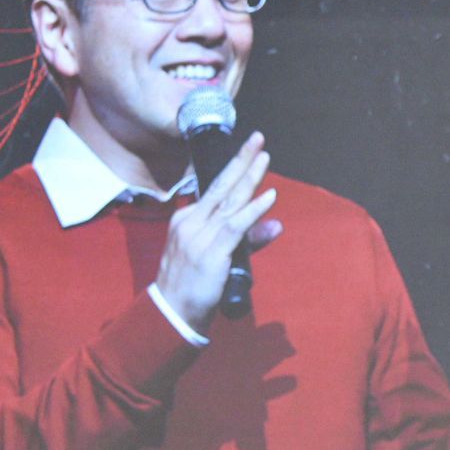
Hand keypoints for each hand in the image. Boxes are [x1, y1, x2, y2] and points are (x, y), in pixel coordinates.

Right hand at [153, 131, 282, 332]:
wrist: (173, 311)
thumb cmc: (194, 283)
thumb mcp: (219, 255)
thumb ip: (249, 240)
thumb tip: (276, 225)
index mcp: (188, 219)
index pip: (214, 188)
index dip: (233, 169)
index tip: (248, 150)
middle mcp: (191, 222)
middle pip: (221, 185)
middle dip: (241, 160)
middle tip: (258, 138)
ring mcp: (199, 235)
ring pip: (229, 200)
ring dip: (249, 177)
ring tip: (264, 157)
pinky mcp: (210, 251)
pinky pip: (235, 225)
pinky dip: (253, 210)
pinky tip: (268, 196)